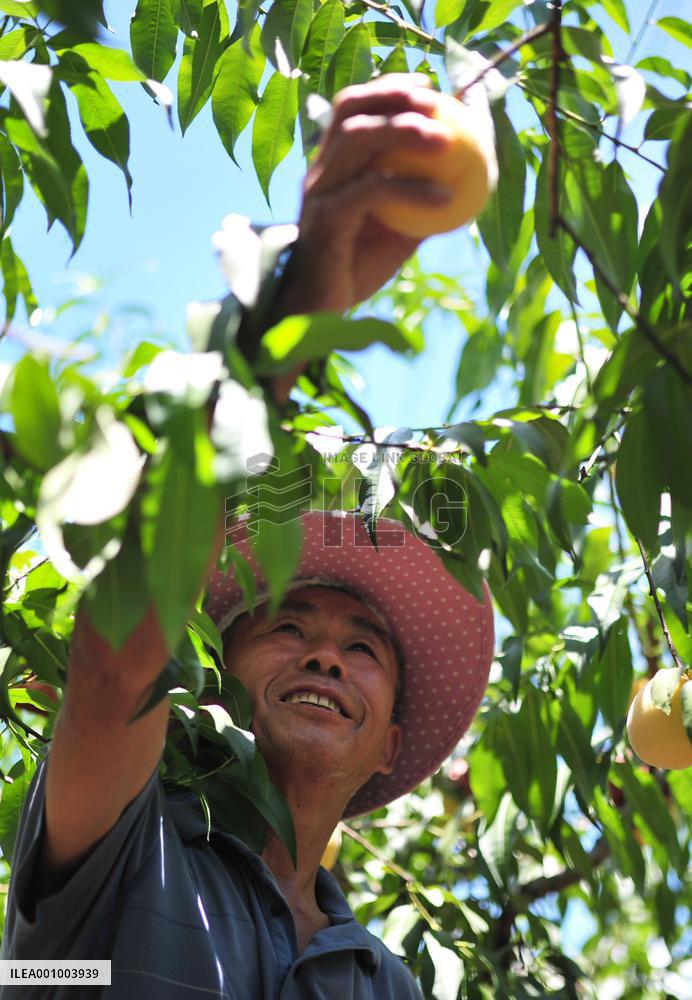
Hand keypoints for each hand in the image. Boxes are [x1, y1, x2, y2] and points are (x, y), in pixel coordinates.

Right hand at [274, 74, 452, 316]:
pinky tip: (446, 197)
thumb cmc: (355, 268)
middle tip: (438, 103)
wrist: (317, 310)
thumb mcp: (397, 231)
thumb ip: (418, 201)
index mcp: (332, 166)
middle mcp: (320, 171)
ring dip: (404, 131)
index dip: (387, 88)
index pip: (352, 108)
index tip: (427, 85)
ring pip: (358, 140)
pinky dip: (412, 188)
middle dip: (394, 96)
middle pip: (351, 110)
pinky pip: (372, 192)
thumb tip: (466, 180)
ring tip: (448, 141)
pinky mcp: (326, 219)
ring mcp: (319, 193)